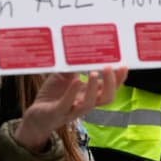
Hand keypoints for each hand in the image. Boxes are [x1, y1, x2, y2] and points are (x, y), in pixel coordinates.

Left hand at [13, 66, 128, 150]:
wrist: (36, 114)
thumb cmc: (53, 94)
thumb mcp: (64, 76)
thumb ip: (73, 65)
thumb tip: (81, 45)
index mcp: (90, 94)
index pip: (110, 88)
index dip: (119, 79)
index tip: (124, 65)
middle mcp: (85, 103)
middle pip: (107, 98)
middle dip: (112, 83)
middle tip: (110, 67)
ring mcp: (72, 109)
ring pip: (89, 104)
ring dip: (94, 88)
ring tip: (95, 73)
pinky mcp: (57, 112)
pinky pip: (67, 104)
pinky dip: (72, 93)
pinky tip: (76, 81)